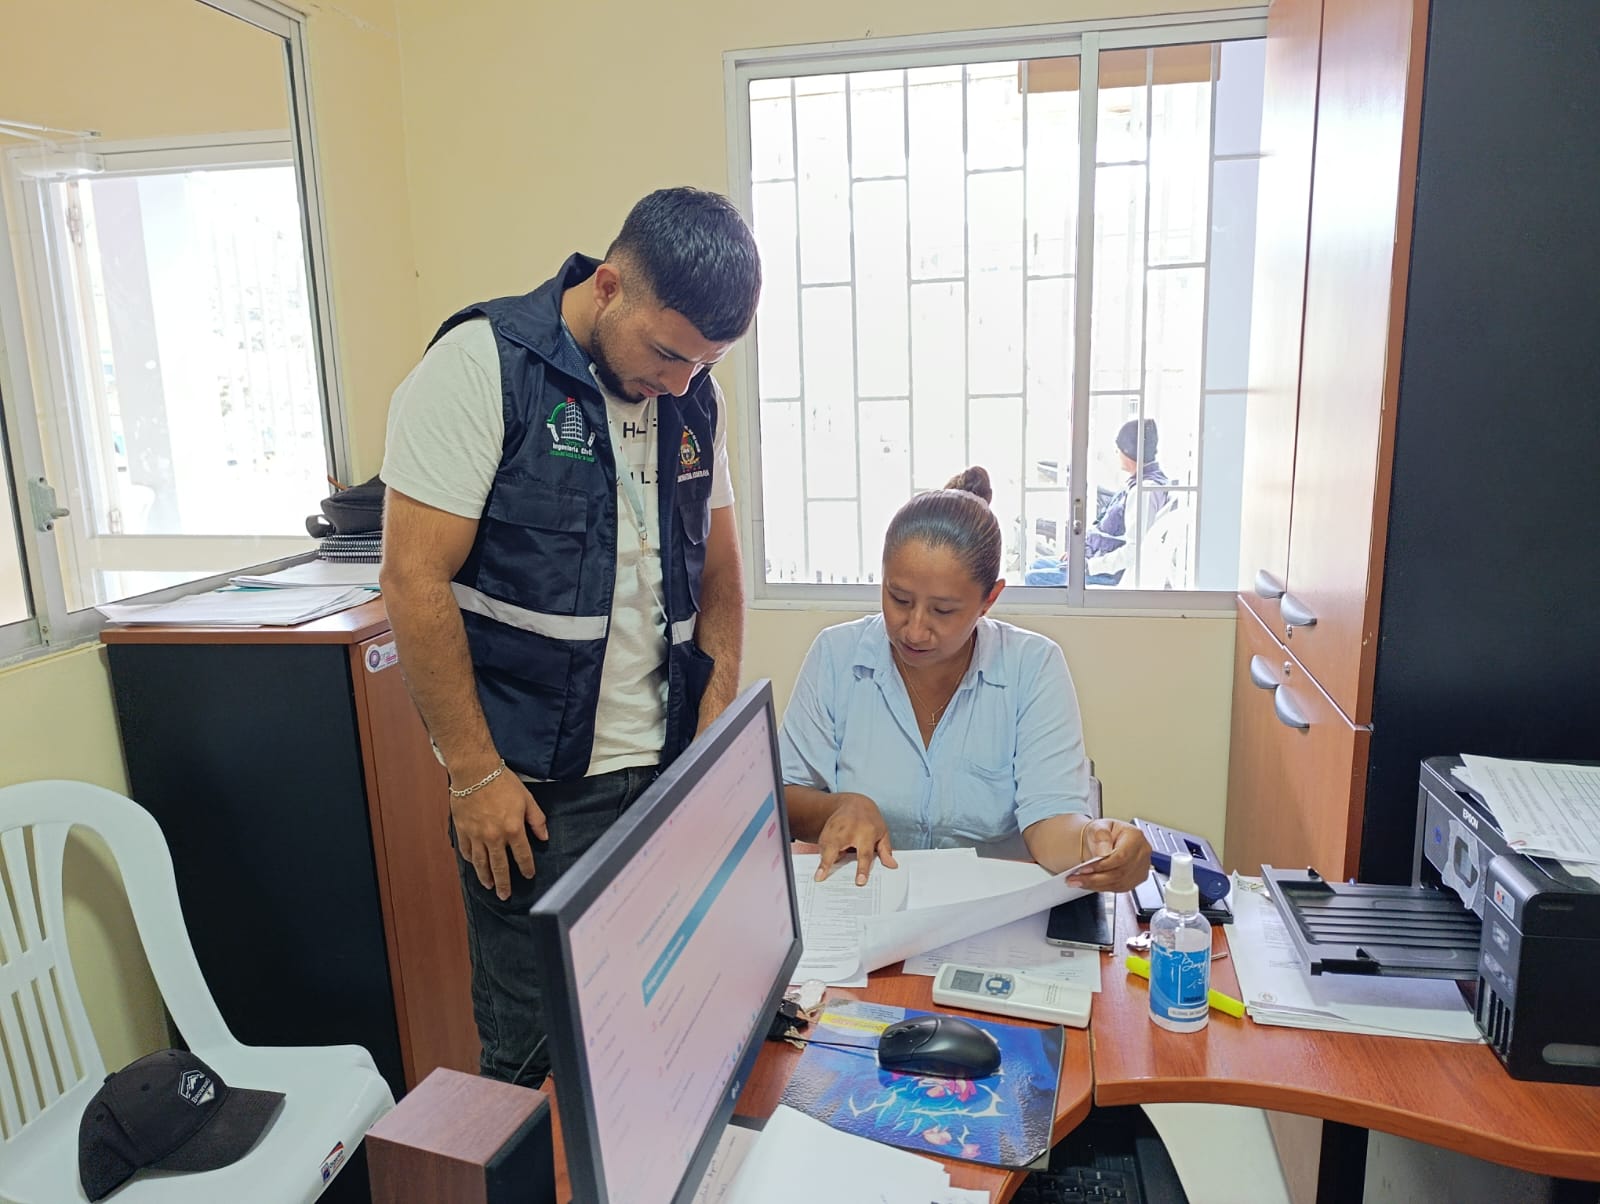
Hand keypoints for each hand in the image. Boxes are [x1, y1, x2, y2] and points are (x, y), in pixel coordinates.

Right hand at [450, 770, 548, 899]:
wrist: (475, 771)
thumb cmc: (502, 782)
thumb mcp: (527, 799)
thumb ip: (537, 820)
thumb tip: (544, 837)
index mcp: (513, 829)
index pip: (522, 856)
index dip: (526, 868)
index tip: (528, 876)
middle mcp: (494, 837)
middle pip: (499, 866)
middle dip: (503, 883)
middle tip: (504, 896)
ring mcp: (476, 835)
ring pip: (480, 862)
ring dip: (485, 876)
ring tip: (489, 886)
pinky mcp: (462, 830)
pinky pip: (466, 850)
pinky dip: (470, 860)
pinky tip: (473, 864)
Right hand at [815, 794, 898, 885]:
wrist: (854, 804)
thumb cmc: (870, 820)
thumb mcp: (882, 833)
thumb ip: (885, 850)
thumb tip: (892, 866)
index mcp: (866, 832)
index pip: (864, 853)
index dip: (862, 869)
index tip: (859, 882)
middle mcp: (849, 830)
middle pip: (836, 847)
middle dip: (827, 861)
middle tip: (820, 877)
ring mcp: (835, 828)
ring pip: (825, 846)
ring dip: (823, 859)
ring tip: (821, 874)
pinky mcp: (826, 829)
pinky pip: (821, 845)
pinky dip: (822, 853)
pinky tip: (825, 859)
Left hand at [1065, 818, 1150, 893]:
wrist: (1102, 841)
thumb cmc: (1102, 833)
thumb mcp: (1098, 827)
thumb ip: (1101, 835)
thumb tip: (1103, 851)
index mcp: (1136, 837)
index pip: (1121, 856)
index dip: (1102, 865)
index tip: (1085, 868)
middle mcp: (1142, 853)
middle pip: (1120, 872)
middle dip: (1095, 878)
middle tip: (1076, 878)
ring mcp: (1141, 868)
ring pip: (1119, 883)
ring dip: (1096, 885)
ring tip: (1078, 881)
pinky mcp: (1136, 879)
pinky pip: (1119, 888)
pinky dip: (1102, 888)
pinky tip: (1089, 884)